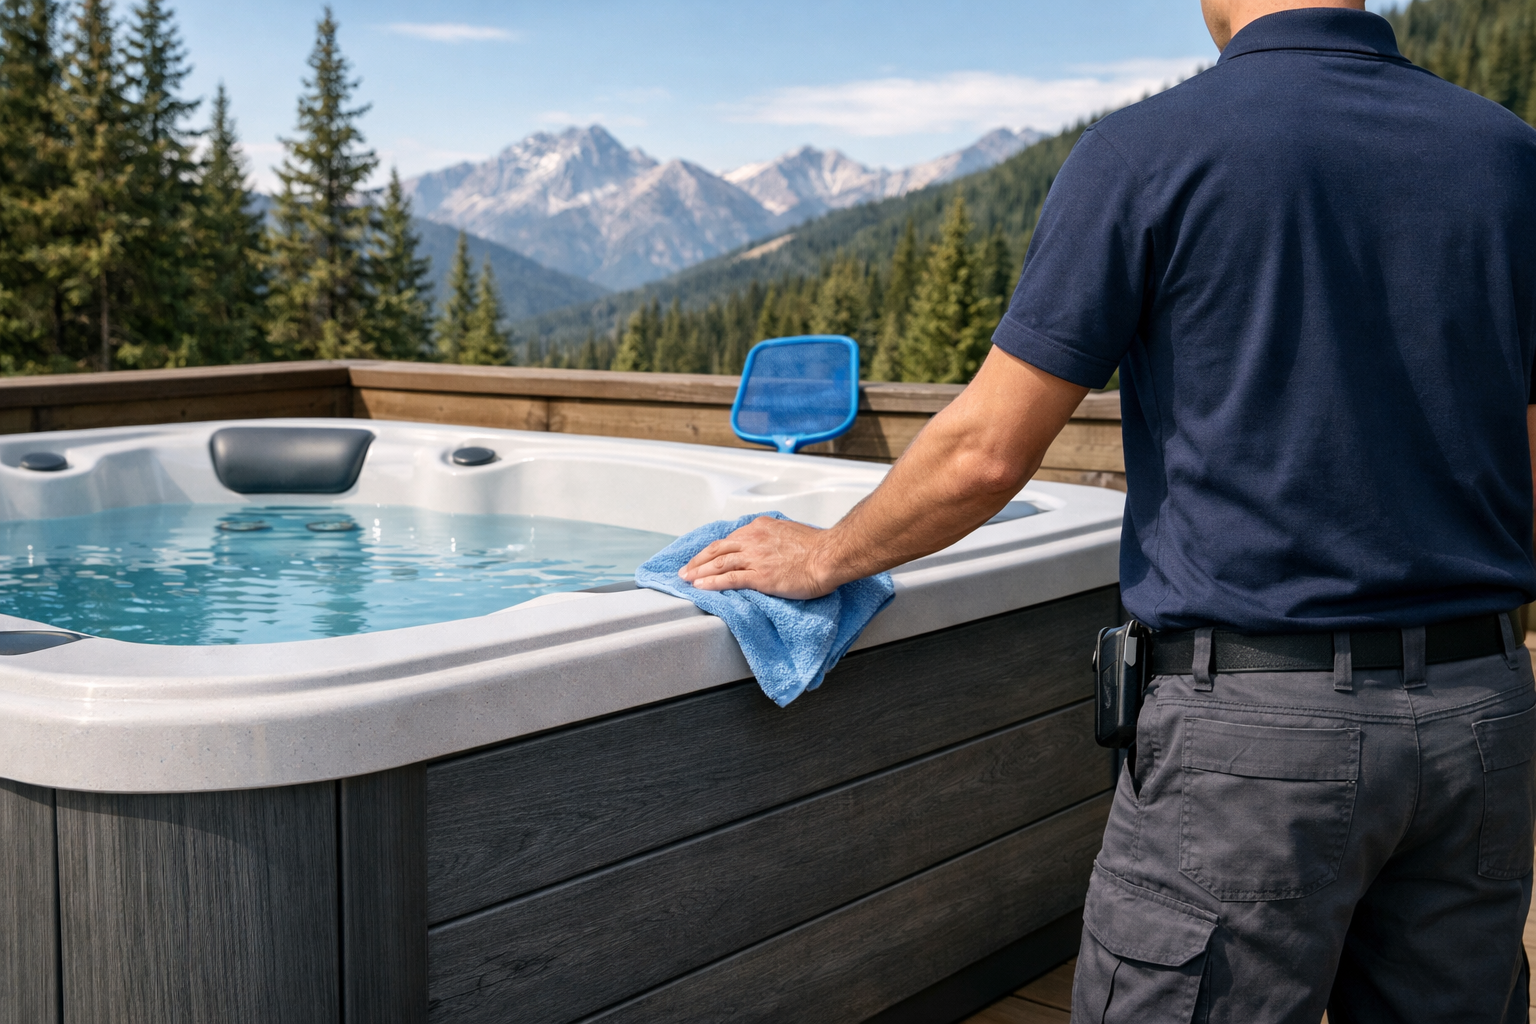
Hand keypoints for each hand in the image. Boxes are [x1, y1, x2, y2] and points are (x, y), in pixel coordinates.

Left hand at [678, 516, 833, 598]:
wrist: (828, 556)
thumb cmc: (817, 547)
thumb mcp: (789, 532)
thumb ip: (773, 538)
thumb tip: (769, 546)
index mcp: (760, 527)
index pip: (730, 539)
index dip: (713, 550)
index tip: (705, 556)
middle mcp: (753, 539)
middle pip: (717, 549)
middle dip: (698, 560)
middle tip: (686, 569)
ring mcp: (754, 558)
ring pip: (718, 564)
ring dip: (699, 572)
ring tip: (687, 580)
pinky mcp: (759, 576)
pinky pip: (728, 579)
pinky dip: (711, 583)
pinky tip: (701, 587)